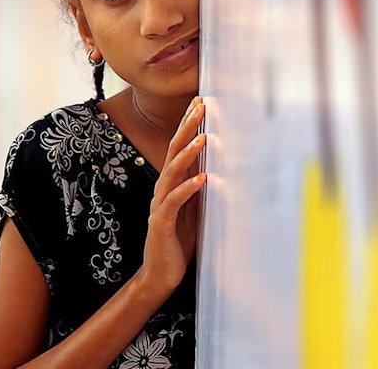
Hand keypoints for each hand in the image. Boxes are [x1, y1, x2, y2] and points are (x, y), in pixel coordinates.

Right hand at [138, 96, 206, 296]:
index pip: (179, 148)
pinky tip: (202, 179)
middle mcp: (163, 190)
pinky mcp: (160, 224)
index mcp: (172, 184)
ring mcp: (160, 205)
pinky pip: (173, 203)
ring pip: (172, 173)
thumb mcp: (195, 209)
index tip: (200, 102)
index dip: (188, 124)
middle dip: (187, 128)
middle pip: (174, 152)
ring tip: (204, 138)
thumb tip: (218, 165)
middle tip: (201, 106)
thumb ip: (201, 187)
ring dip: (189, 154)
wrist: (159, 274)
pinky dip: (188, 189)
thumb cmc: (179, 241)